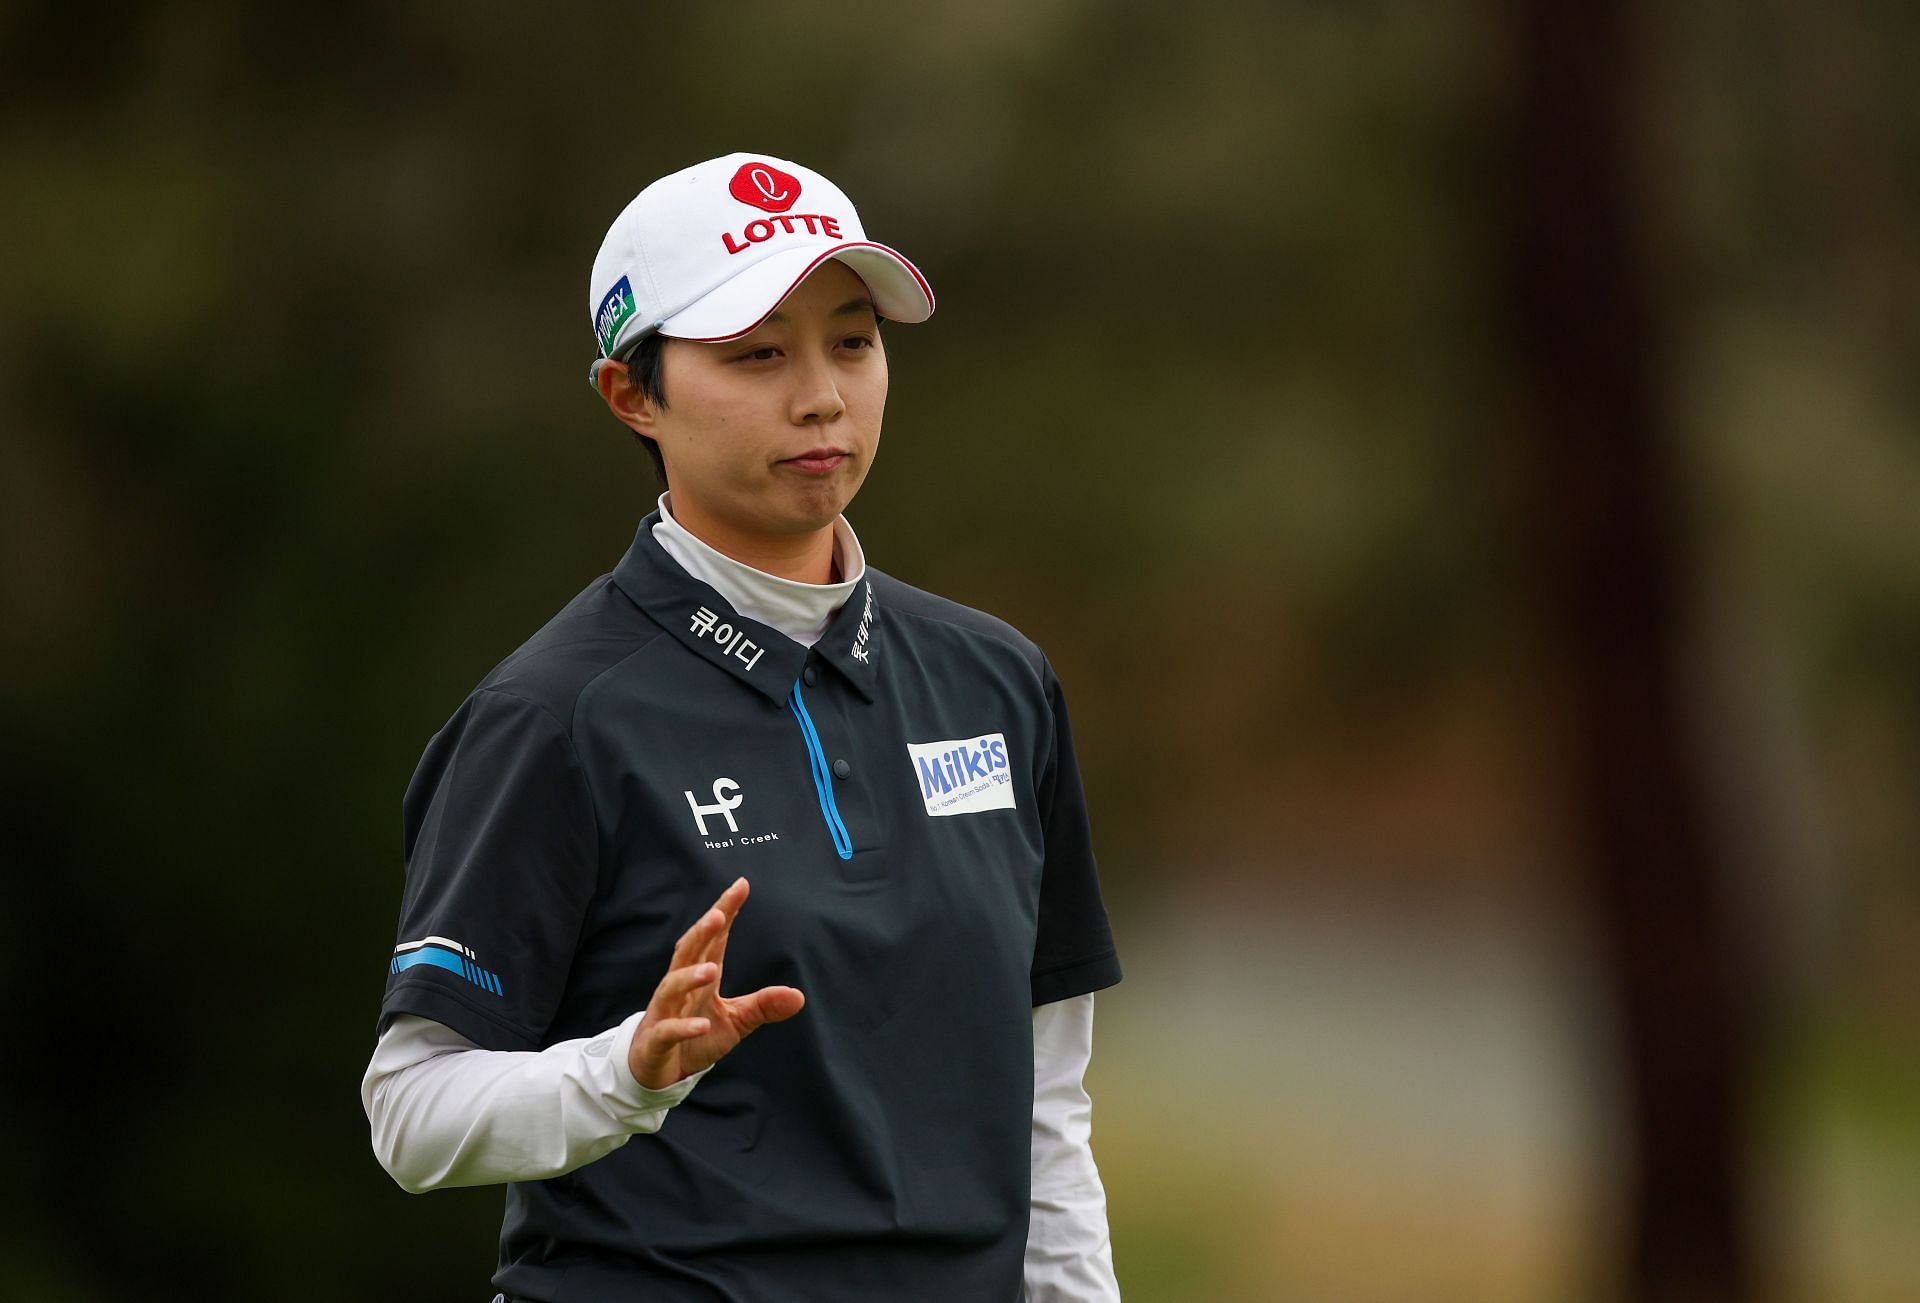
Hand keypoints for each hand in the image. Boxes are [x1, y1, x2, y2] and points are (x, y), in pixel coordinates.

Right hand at [628, 877, 804, 1089]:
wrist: (658, 1071)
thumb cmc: (695, 1037)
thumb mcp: (736, 1022)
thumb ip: (763, 1006)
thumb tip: (799, 996)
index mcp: (700, 978)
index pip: (713, 940)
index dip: (725, 912)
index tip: (741, 885)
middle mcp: (679, 988)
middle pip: (688, 953)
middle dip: (701, 932)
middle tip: (719, 914)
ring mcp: (664, 1013)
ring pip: (671, 987)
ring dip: (689, 977)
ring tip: (710, 970)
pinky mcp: (656, 1041)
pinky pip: (667, 1031)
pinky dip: (682, 1027)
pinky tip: (700, 1025)